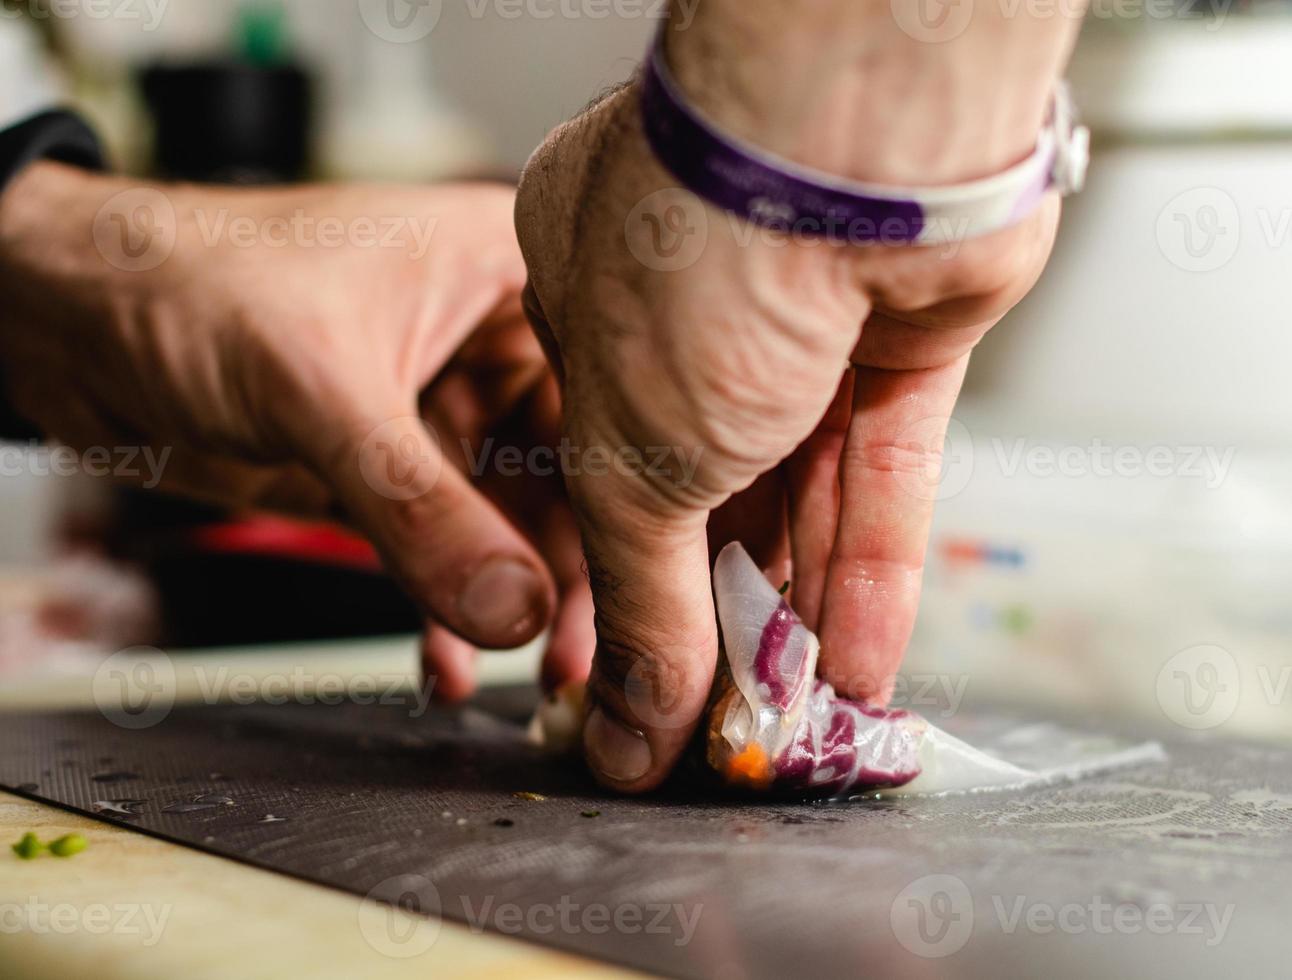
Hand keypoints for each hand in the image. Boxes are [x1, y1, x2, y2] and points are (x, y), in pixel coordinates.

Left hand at [0, 163, 594, 698]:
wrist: (64, 321)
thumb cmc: (184, 282)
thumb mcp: (320, 387)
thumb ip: (418, 505)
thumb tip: (513, 608)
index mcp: (505, 272)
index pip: (610, 388)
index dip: (638, 488)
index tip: (655, 583)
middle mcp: (489, 340)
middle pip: (575, 470)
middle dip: (578, 567)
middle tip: (586, 652)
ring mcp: (441, 412)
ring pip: (514, 523)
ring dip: (520, 603)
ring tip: (536, 674)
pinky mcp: (390, 472)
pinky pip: (445, 552)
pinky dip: (449, 610)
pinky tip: (448, 661)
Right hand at [515, 4, 1080, 789]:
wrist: (855, 148)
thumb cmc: (700, 249)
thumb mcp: (630, 462)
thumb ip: (638, 595)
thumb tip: (632, 709)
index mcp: (586, 298)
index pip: (599, 474)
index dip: (623, 588)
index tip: (634, 682)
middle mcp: (694, 304)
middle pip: (708, 492)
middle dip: (718, 611)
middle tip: (721, 714)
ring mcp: (804, 316)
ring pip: (800, 489)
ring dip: (799, 604)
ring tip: (794, 706)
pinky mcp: (900, 333)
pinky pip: (881, 469)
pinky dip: (870, 563)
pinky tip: (858, 654)